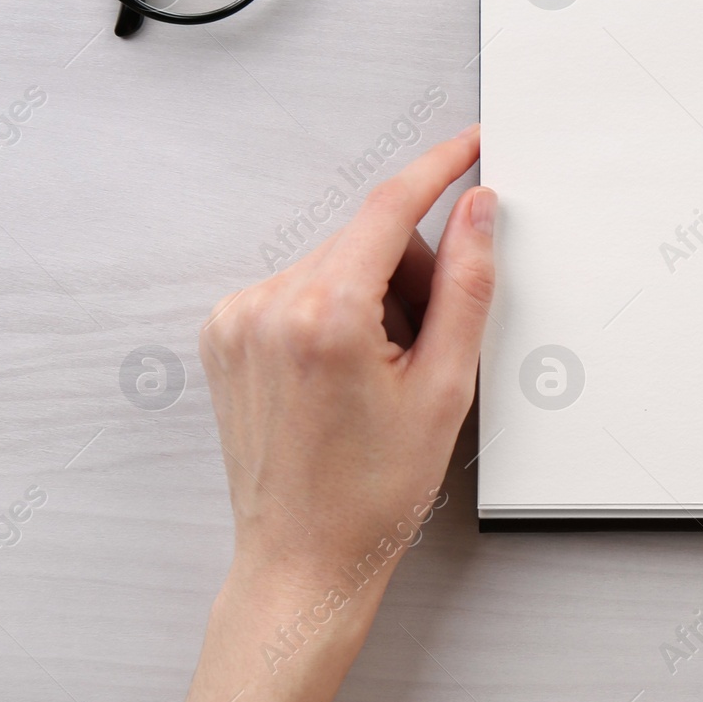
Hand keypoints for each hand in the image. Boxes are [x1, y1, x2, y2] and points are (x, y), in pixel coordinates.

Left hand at [187, 126, 494, 701]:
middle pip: (368, 239)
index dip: (438, 167)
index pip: (390, 207)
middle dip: (413, 273)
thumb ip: (467, 283)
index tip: (469, 144)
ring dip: (375, 293)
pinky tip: (346, 369)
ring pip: (336, 261)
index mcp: (325, 315)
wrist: (303, 557)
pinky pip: (301, 285)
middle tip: (429, 344)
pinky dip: (336, 308)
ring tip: (382, 371)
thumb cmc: (372, 492)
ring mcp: (237, 319)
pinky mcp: (224, 333)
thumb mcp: (447, 385)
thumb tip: (477, 210)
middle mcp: (268, 305)